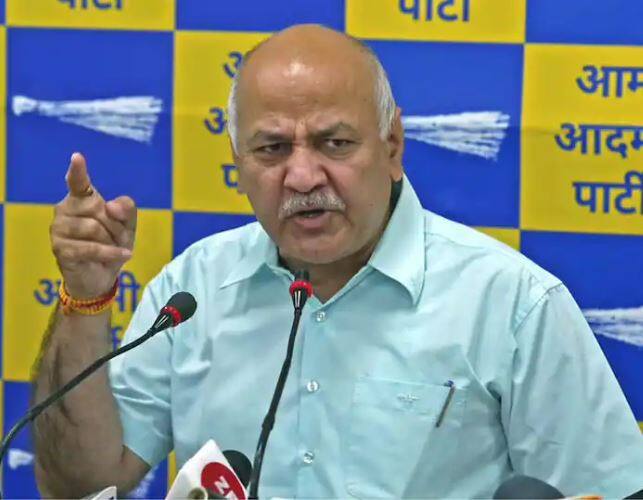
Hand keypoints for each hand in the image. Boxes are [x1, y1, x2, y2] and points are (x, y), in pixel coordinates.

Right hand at [50, 152, 136, 298]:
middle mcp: (65, 209)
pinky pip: (91, 247)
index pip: (78, 183)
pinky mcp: (60, 248)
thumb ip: (126, 209)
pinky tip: (124, 255)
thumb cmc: (111, 244)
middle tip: (119, 238)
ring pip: (95, 228)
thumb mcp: (127, 225)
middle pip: (99, 209)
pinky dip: (111, 253)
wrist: (100, 276)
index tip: (77, 157)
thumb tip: (112, 206)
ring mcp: (59, 229)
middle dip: (117, 225)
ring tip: (113, 248)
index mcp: (81, 199)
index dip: (78, 171)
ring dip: (112, 241)